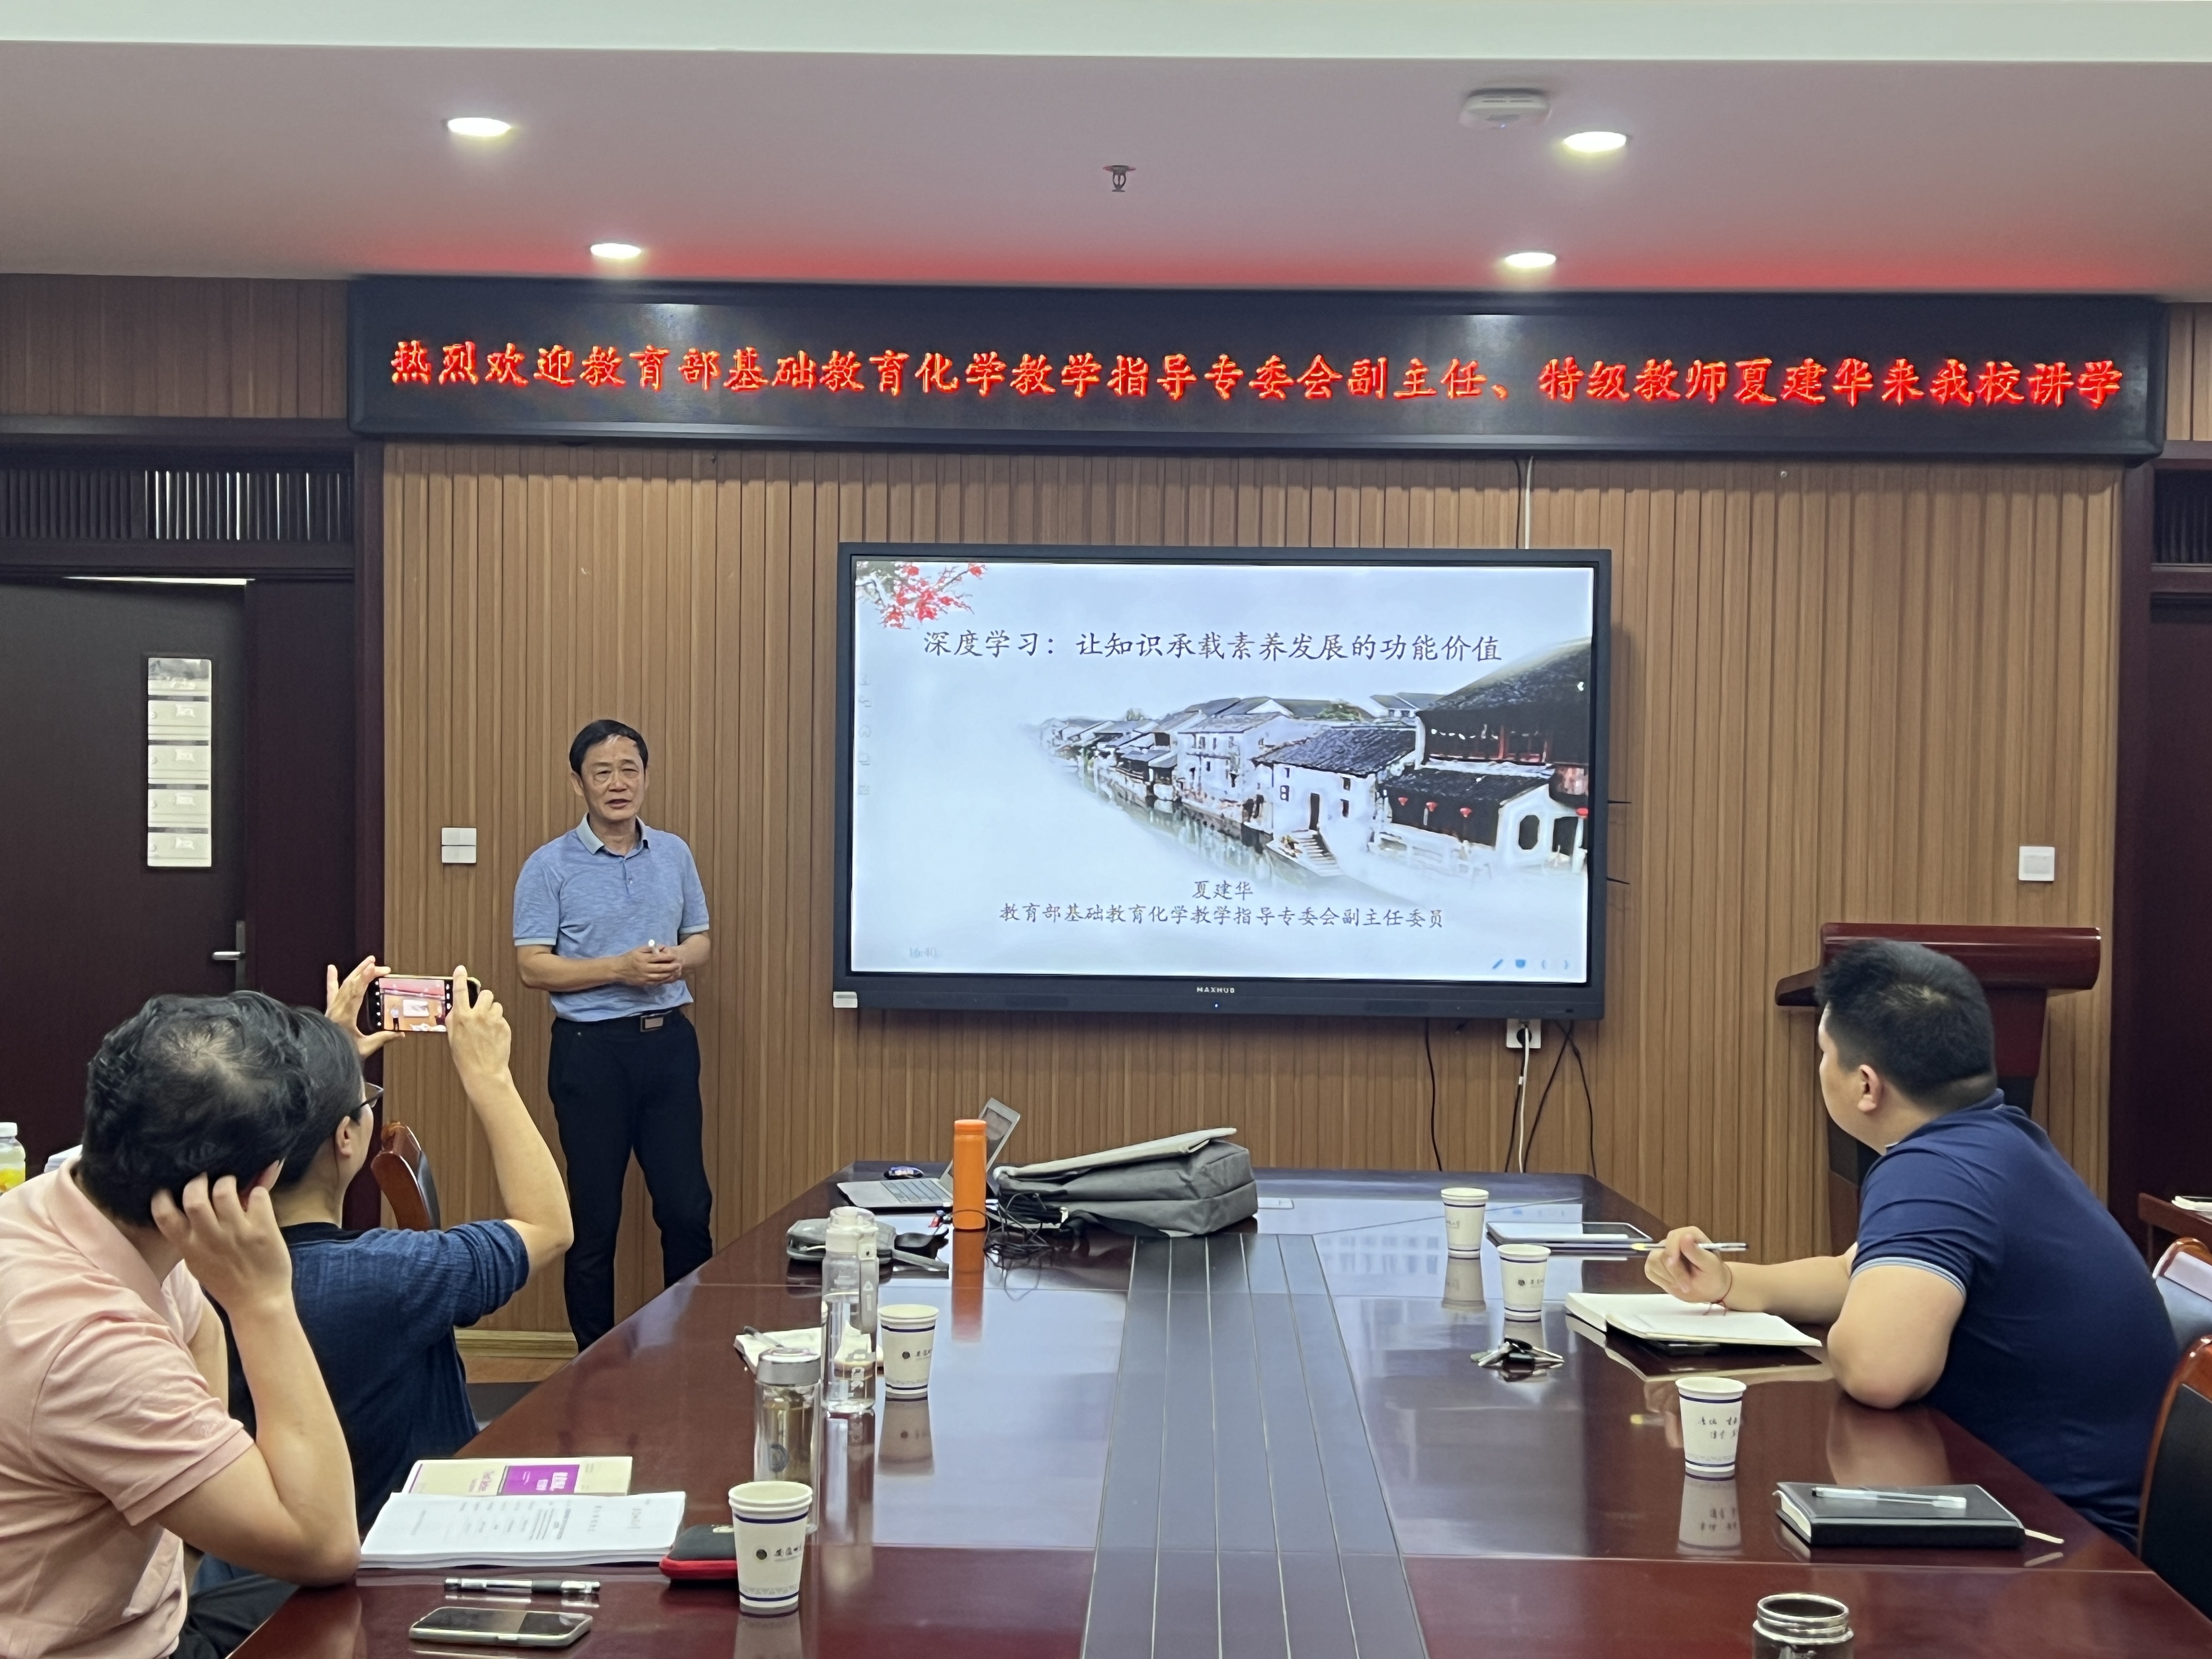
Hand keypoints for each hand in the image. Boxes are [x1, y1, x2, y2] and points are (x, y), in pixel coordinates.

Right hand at [150, 1168, 292, 1319]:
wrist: (259, 1304)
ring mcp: (237, 1233)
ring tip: (233, 1185)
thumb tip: (186, 1205)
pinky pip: (258, 1195)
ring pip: (225, 1190)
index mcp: (190, 1247)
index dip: (163, 1197)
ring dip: (229, 1181)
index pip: (164, 1215)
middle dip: (199, 1181)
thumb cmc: (228, 1282)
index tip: (170, 1188)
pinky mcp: (263, 1229)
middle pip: (194, 1196)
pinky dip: (258, 1192)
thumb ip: (191, 1236)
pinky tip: (257, 1200)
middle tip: (207, 1180)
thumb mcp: (198, 1262)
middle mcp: (210, 1238)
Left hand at [324, 957, 399, 1058]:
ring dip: (356, 972)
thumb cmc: (341, 1055)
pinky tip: (331, 968)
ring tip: (368, 962)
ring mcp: (332, 1009)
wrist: (320, 1061)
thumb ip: (382, 1039)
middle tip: (380, 966)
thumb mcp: (365, 1048)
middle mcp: (336, 1009)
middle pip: (351, 985)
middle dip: (366, 972)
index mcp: (345, 1017)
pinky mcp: (330, 1010)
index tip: (374, 967)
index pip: (356, 993)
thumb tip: (400, 1033)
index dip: (365, 978)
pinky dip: (331, 980)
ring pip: (344, 985)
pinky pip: (331, 992)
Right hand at [443, 965, 512, 1084]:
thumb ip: (454, 1019)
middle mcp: (478, 1015)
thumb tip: (456, 1007)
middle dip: (484, 999)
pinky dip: (498, 1024)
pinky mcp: (505, 1026)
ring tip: (487, 1027)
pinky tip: (493, 1036)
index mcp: (462, 1017)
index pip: (460, 991)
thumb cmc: (466, 1057)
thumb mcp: (453, 1037)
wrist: (484, 1071)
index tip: (461, 969)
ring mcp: (493, 1020)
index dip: (460, 978)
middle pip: (486, 993)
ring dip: (492, 1012)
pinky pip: (502, 1018)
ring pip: (496, 1005)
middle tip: (481, 1010)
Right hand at [613, 944, 681, 985]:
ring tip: (676, 972)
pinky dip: (663, 980)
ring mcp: (644, 977)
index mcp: (643, 959)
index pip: (658, 958)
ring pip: (660, 977)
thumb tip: (661, 947)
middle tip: (679, 965)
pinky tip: (668, 978)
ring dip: (669, 974)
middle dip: (672, 967)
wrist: (618, 969)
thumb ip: (649, 948)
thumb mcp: (638, 950)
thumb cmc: (628, 958)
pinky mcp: (643, 983)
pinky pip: (656, 982)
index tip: (674, 956)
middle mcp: (644, 968)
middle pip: (661, 968)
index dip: (667, 957)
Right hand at [1645, 1226, 1734, 1304]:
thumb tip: (1685, 1237)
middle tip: (1687, 1286)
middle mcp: (1674, 1240)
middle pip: (1662, 1252)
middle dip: (1674, 1272)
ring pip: (1653, 1262)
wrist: (1710, 1289)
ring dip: (1668, 1278)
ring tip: (1684, 1285)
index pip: (1673, 1237)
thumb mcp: (1710, 1266)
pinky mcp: (1656, 1264)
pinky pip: (1650, 1271)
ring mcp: (1663, 1252)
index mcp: (1690, 1234)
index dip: (1671, 1250)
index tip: (1673, 1264)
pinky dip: (1661, 1280)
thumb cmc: (1714, 1276)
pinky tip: (1674, 1284)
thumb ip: (1697, 1253)